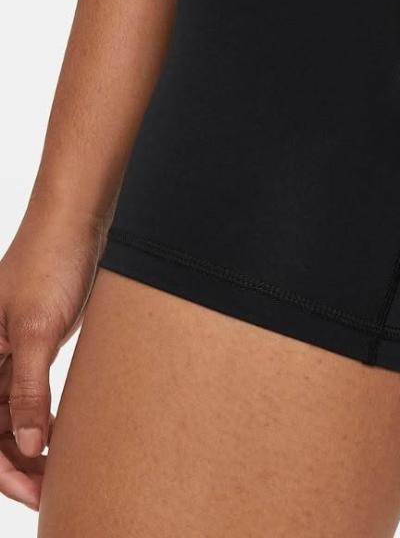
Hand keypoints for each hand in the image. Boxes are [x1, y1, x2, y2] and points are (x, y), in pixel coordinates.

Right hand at [0, 203, 106, 509]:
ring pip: (11, 416)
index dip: (2, 467)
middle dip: (17, 464)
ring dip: (31, 446)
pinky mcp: (33, 345)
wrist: (74, 224)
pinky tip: (64, 438)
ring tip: (60, 474)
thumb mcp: (38, 330)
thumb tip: (28, 444)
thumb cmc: (49, 265)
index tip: (31, 492)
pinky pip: (30, 394)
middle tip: (51, 493)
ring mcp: (8, 353)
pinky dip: (44, 418)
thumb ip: (29, 389)